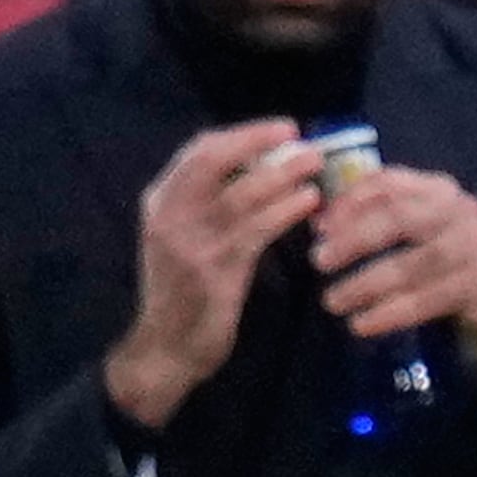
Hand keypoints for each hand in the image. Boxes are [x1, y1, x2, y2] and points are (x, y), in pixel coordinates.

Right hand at [105, 119, 322, 428]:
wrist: (166, 346)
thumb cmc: (184, 291)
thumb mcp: (184, 238)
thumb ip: (209, 205)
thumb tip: (262, 168)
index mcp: (160, 202)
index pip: (198, 151)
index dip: (243, 135)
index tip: (281, 131)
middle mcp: (168, 215)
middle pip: (213, 159)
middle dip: (258, 141)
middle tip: (301, 138)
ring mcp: (188, 242)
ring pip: (240, 192)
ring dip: (283, 173)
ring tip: (316, 166)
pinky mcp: (213, 270)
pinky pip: (256, 229)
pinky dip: (286, 209)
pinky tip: (309, 203)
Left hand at [308, 165, 476, 359]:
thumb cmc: (438, 259)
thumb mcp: (410, 229)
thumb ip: (370, 217)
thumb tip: (317, 221)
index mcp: (437, 190)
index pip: (389, 183)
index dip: (349, 203)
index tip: (317, 227)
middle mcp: (459, 212)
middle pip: (398, 219)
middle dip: (353, 240)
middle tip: (317, 261)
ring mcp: (474, 248)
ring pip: (410, 264)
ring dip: (364, 284)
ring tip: (332, 301)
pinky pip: (426, 300)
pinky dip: (388, 313)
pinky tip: (360, 325)